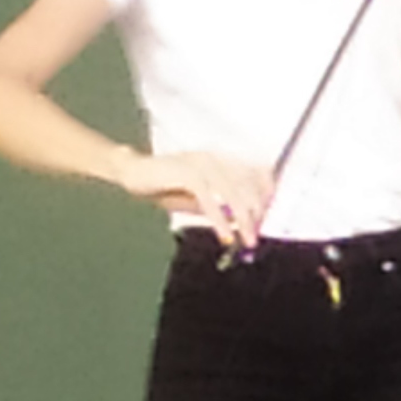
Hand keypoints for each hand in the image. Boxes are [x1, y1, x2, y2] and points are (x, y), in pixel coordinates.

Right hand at [120, 147, 273, 251]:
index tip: (268, 218)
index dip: (265, 196)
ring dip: (243, 220)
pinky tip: (224, 235)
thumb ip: (215, 208)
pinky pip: (210, 200)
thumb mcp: (193, 200)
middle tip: (256, 237)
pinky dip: (219, 219)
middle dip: (255, 214)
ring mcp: (201, 164)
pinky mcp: (188, 172)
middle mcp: (214, 159)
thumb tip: (237, 222)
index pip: (253, 174)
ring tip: (247, 240)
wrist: (131, 171)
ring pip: (232, 193)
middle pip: (246, 187)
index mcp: (218, 161)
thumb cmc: (161, 184)